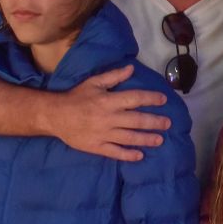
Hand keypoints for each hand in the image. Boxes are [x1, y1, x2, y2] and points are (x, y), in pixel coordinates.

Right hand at [52, 65, 170, 161]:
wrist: (55, 116)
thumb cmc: (76, 97)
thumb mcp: (94, 82)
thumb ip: (113, 76)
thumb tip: (131, 68)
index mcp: (108, 100)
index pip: (135, 98)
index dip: (151, 98)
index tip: (163, 100)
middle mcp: (108, 118)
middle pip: (136, 120)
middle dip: (154, 122)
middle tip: (168, 123)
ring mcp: (103, 134)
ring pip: (129, 138)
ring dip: (146, 139)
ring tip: (159, 140)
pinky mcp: (96, 147)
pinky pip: (115, 152)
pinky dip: (128, 155)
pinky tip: (139, 155)